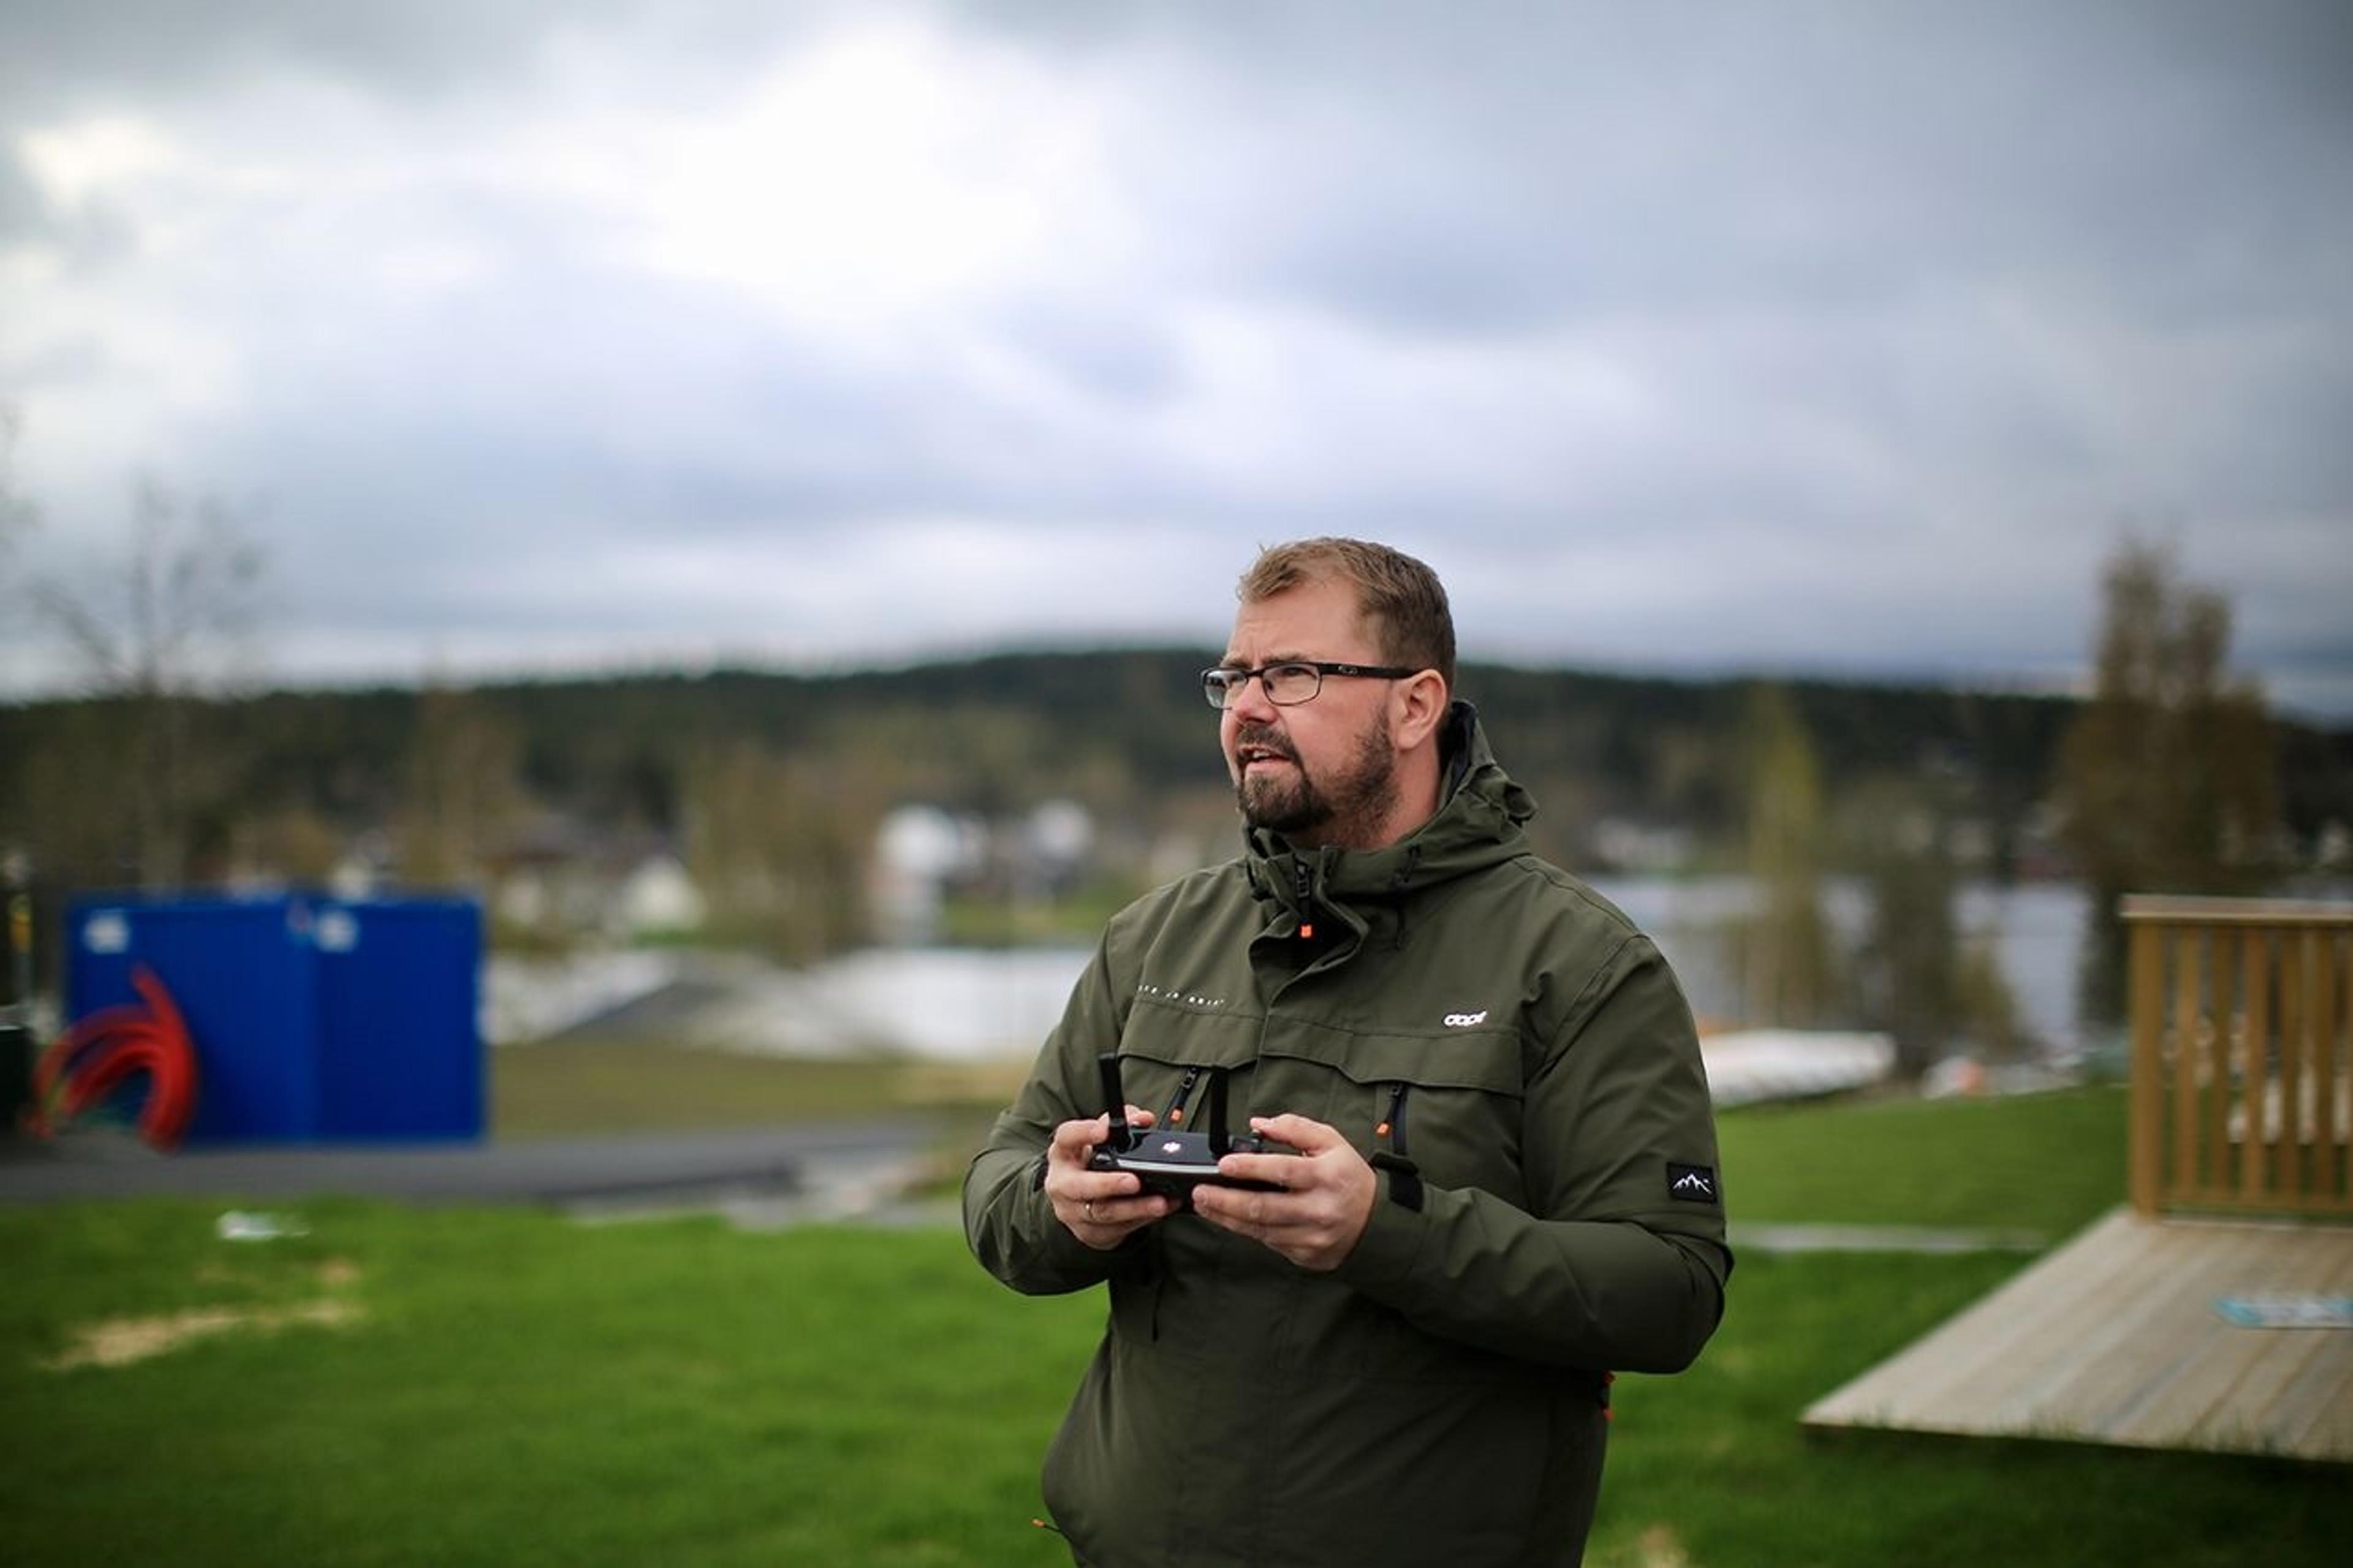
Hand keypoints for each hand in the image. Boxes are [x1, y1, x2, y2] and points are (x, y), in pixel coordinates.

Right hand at [1045, 1107, 1173, 1248]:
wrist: (1075, 1199)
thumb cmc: (1089, 1163)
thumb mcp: (1099, 1141)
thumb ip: (1123, 1124)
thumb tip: (1143, 1118)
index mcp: (1063, 1153)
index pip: (1067, 1137)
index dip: (1084, 1132)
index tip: (1105, 1130)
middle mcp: (1061, 1183)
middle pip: (1080, 1185)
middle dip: (1109, 1184)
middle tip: (1134, 1181)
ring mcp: (1071, 1211)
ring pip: (1102, 1213)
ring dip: (1134, 1208)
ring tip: (1159, 1202)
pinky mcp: (1087, 1233)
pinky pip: (1116, 1229)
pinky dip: (1141, 1220)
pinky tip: (1159, 1212)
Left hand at [1190, 1113, 1375, 1271]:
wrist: (1377, 1223)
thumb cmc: (1349, 1177)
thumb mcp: (1331, 1143)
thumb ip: (1296, 1129)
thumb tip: (1258, 1123)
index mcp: (1327, 1177)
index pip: (1283, 1170)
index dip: (1251, 1167)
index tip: (1223, 1164)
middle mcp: (1320, 1210)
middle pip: (1263, 1207)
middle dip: (1225, 1200)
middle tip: (1200, 1191)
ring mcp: (1313, 1237)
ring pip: (1260, 1229)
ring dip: (1227, 1217)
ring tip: (1205, 1204)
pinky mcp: (1306, 1255)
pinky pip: (1269, 1243)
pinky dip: (1247, 1230)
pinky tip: (1230, 1218)